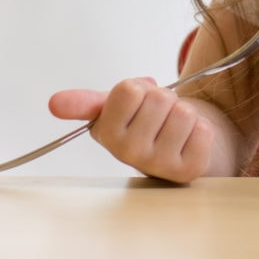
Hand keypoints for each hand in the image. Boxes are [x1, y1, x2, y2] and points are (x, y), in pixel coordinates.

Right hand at [49, 78, 214, 182]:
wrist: (179, 146)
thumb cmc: (145, 123)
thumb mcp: (114, 109)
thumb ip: (86, 103)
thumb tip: (54, 102)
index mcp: (107, 134)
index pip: (129, 90)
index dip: (140, 88)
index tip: (138, 102)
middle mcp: (129, 154)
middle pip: (160, 98)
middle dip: (165, 99)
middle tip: (160, 116)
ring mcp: (159, 165)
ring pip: (184, 112)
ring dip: (185, 113)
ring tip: (173, 127)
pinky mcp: (189, 170)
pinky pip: (203, 130)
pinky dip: (201, 128)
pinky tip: (189, 140)